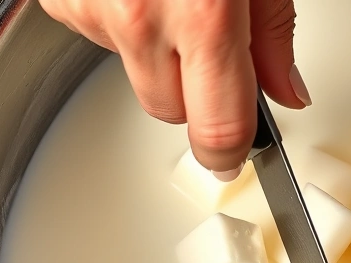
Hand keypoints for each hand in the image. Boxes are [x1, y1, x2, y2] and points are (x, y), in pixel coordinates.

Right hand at [39, 0, 311, 179]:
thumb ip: (273, 35)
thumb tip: (287, 93)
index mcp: (203, 15)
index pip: (219, 131)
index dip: (232, 154)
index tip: (235, 158)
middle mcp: (142, 19)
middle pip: (171, 112)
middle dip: (195, 92)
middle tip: (208, 40)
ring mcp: (96, 11)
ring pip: (135, 76)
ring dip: (155, 53)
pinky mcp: (63, 2)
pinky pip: (99, 37)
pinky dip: (120, 21)